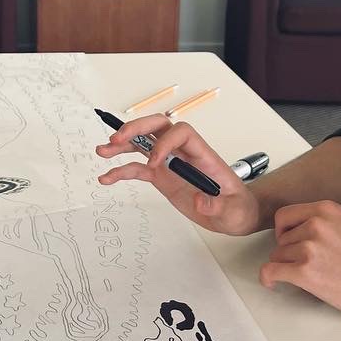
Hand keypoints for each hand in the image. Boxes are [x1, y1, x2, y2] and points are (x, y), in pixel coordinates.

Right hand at [95, 115, 260, 235]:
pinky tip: (107, 178)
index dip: (165, 142)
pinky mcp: (162, 176)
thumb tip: (199, 201)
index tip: (154, 163)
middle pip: (158, 126)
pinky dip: (121, 171)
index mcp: (202, 154)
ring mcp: (171, 163)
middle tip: (117, 139)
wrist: (233, 214)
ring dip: (122, 144)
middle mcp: (184, 153)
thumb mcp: (234, 211)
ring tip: (102, 151)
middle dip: (137, 129)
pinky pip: (138, 168)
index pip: (182, 132)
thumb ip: (217, 206)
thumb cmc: (237, 207)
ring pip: (144, 143)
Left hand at [259, 201, 340, 324]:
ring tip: (303, 276)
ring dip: (286, 266)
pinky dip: (268, 278)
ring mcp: (308, 248)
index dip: (285, 231)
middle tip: (303, 263)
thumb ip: (330, 224)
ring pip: (277, 255)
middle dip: (289, 252)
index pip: (286, 215)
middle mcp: (316, 225)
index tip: (288, 240)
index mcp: (328, 210)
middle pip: (281, 238)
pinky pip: (271, 271)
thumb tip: (310, 230)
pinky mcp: (304, 272)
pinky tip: (273, 282)